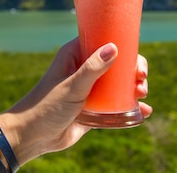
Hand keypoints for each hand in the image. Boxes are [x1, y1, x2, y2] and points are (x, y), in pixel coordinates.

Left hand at [0, 38, 151, 162]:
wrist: (33, 137)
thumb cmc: (46, 106)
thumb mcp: (71, 86)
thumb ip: (92, 69)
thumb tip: (113, 47)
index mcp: (75, 55)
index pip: (101, 40)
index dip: (121, 44)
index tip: (134, 53)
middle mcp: (84, 69)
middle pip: (116, 62)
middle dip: (132, 68)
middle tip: (141, 77)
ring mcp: (90, 89)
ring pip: (118, 83)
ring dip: (134, 86)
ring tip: (142, 93)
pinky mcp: (94, 109)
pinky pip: (116, 104)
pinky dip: (130, 106)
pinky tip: (143, 111)